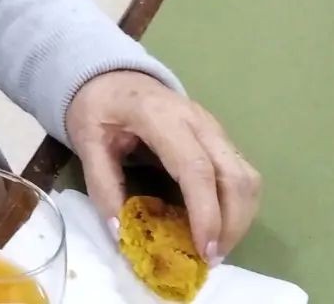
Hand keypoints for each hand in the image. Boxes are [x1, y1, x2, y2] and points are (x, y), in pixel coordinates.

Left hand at [65, 72, 261, 264]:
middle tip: (209, 258)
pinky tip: (215, 224)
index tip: (202, 250)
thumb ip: (102, 184)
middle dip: (231, 224)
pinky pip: (241, 174)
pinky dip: (237, 205)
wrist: (110, 75)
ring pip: (247, 177)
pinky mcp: (219, 137)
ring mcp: (212, 126)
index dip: (205, 212)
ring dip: (240, 218)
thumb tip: (122, 231)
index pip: (196, 167)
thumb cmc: (99, 106)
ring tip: (213, 246)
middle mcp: (197, 119)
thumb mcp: (86, 139)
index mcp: (160, 116)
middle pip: (235, 176)